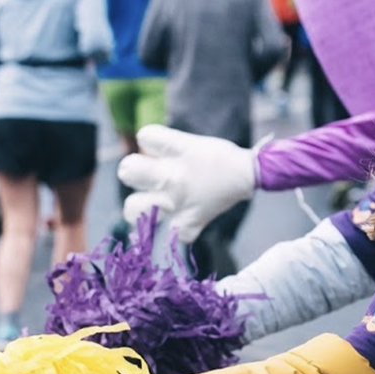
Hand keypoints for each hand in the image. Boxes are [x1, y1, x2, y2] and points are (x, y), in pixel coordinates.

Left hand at [118, 125, 258, 242]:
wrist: (246, 175)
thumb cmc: (217, 156)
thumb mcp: (189, 142)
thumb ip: (162, 143)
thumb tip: (139, 148)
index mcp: (176, 153)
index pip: (144, 137)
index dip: (146, 140)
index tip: (155, 148)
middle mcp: (172, 180)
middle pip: (128, 171)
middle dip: (131, 171)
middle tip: (144, 176)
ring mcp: (178, 205)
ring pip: (133, 210)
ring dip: (136, 207)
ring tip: (148, 203)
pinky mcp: (190, 224)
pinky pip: (169, 236)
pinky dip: (173, 231)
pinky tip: (176, 221)